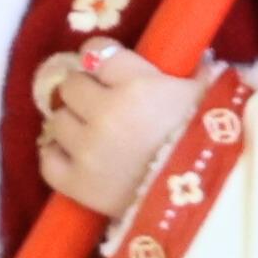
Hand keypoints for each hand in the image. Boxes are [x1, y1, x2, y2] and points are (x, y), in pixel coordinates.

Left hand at [33, 40, 211, 218]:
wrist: (209, 204)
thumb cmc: (209, 143)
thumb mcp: (206, 97)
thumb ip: (193, 72)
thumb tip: (196, 59)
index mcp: (137, 84)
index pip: (97, 52)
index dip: (101, 59)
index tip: (108, 70)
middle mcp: (106, 112)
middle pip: (71, 85)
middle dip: (86, 92)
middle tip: (102, 105)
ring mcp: (88, 149)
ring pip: (58, 120)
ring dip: (73, 125)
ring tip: (93, 135)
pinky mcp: (77, 184)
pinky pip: (47, 161)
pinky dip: (57, 157)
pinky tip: (75, 157)